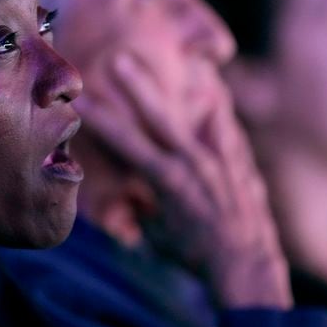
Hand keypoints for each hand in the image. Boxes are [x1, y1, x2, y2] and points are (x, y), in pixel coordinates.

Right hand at [77, 51, 291, 308]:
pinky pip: (228, 133)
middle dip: (136, 86)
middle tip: (120, 59)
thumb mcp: (156, 234)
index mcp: (165, 177)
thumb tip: (127, 202)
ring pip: (196, 115)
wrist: (244, 267)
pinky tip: (217, 97)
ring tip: (179, 64)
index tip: (82, 98)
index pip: (125, 140)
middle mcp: (191, 161)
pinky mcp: (238, 166)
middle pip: (158, 115)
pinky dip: (221, 115)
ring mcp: (217, 160)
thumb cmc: (193, 255)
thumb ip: (141, 210)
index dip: (101, 118)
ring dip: (182, 91)